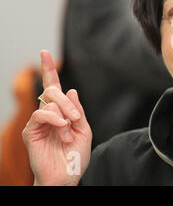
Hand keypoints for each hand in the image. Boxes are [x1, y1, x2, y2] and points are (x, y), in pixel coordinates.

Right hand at [22, 50, 91, 185]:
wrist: (67, 176)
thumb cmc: (76, 156)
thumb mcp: (84, 130)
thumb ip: (78, 111)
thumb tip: (71, 90)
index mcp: (62, 112)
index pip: (54, 87)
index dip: (49, 69)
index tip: (45, 52)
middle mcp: (49, 114)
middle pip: (53, 91)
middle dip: (67, 102)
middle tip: (75, 119)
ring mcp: (39, 122)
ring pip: (49, 102)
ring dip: (63, 114)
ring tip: (68, 130)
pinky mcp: (31, 131)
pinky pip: (40, 114)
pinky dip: (53, 118)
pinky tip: (61, 127)